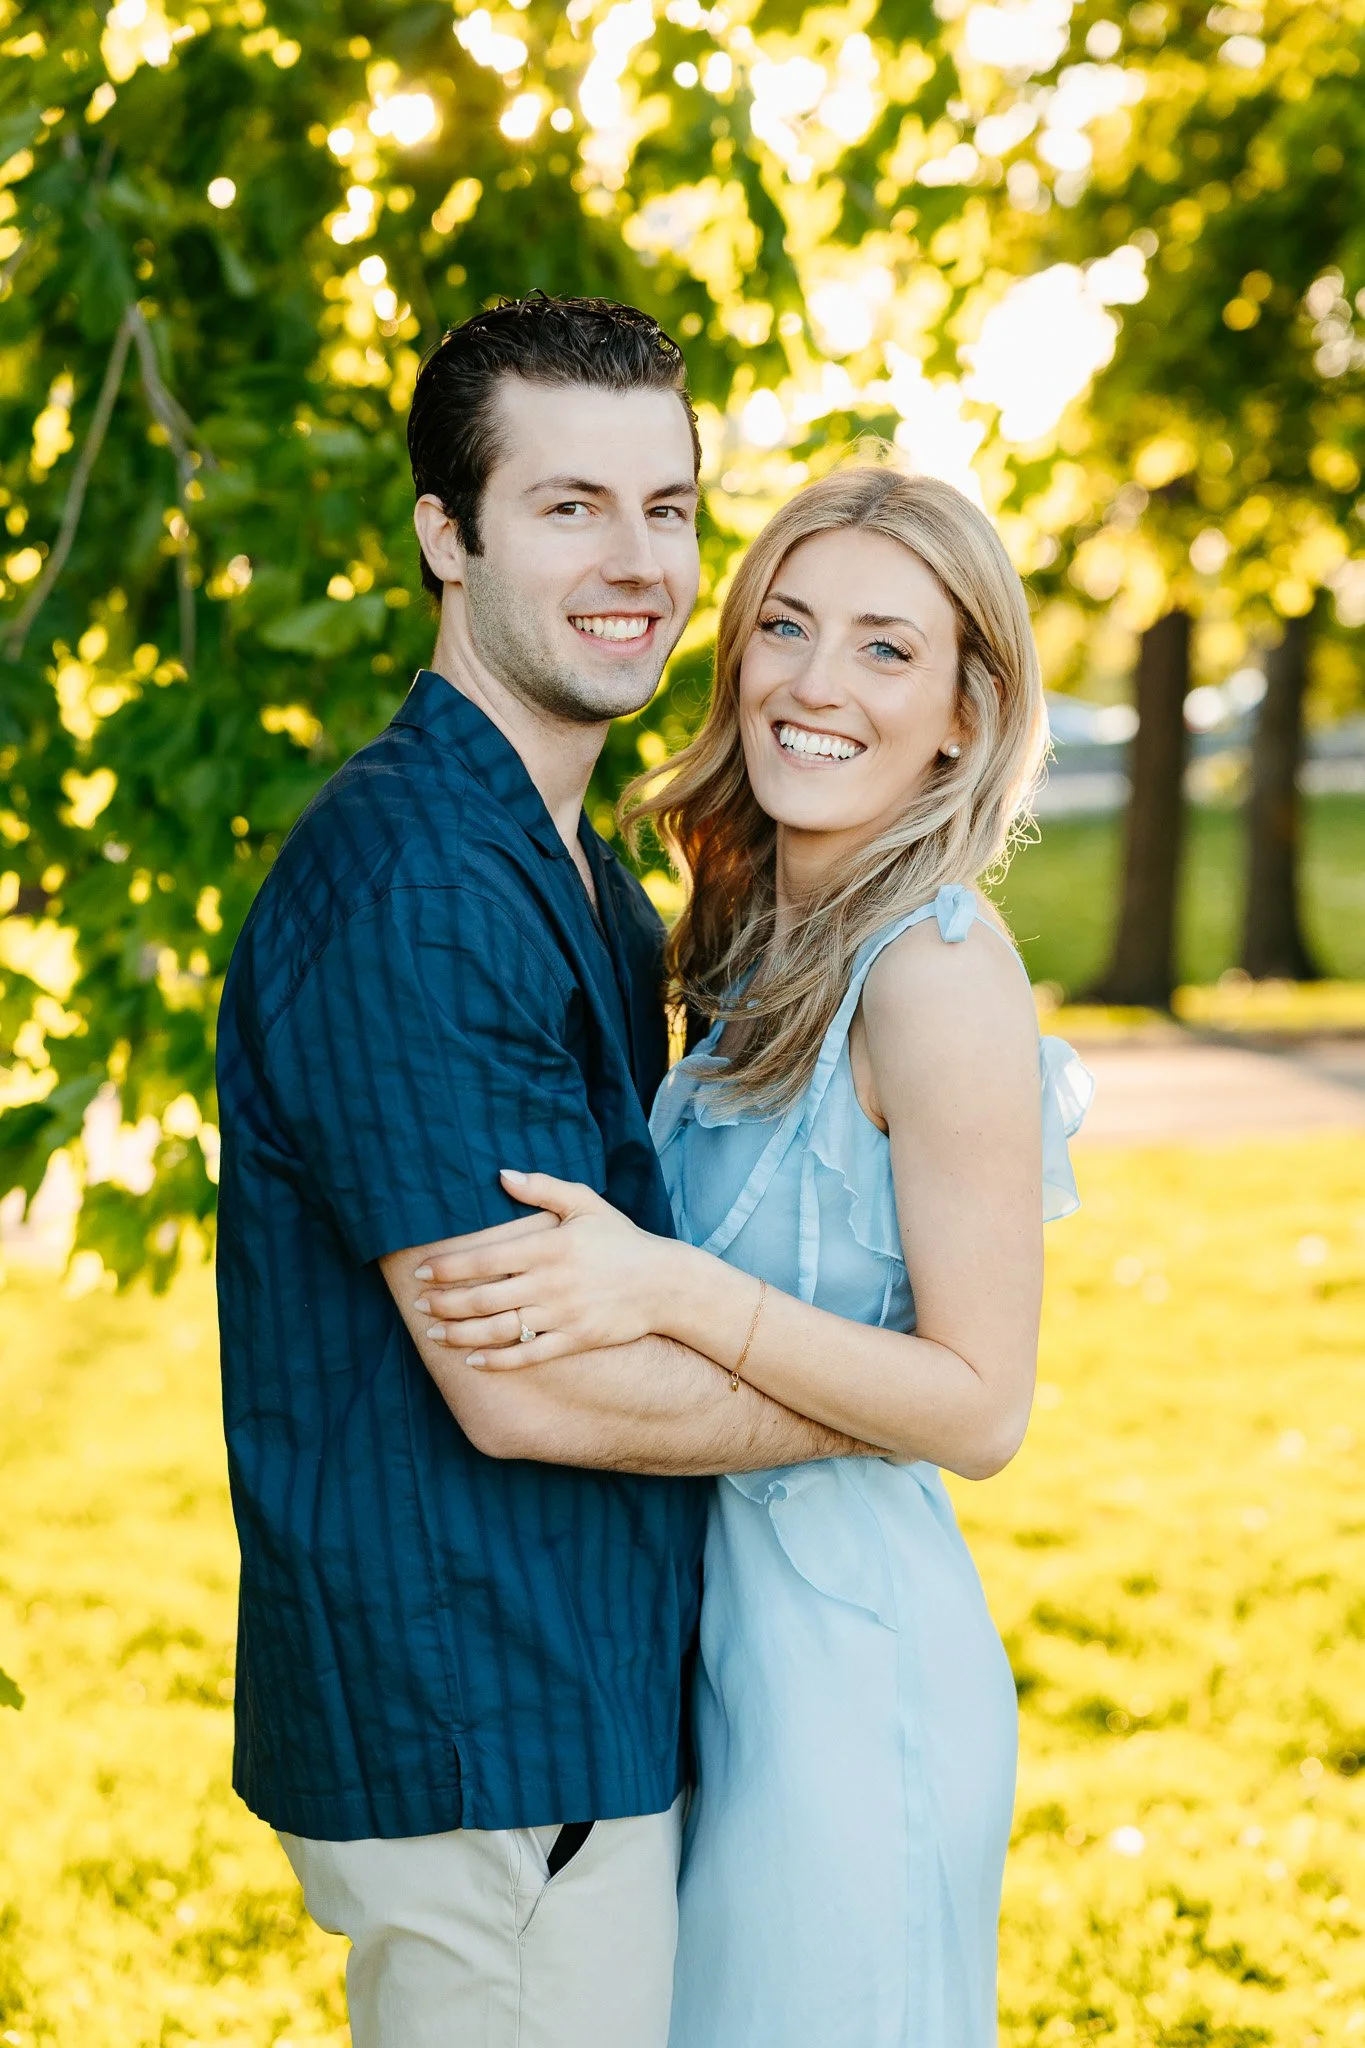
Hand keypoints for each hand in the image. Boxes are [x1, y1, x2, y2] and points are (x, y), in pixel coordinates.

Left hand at [412, 1170, 676, 1368]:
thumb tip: (501, 1174)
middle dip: (445, 1302)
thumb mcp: (585, 1203)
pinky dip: (498, 1360)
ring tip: (434, 1332)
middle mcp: (552, 1282)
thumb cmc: (620, 1239)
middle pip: (485, 1297)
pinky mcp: (575, 1340)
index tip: (422, 1271)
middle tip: (418, 1303)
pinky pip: (529, 1355)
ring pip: (501, 1329)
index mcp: (550, 1246)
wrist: (663, 1283)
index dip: (449, 1267)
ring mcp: (563, 1314)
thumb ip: (542, 1187)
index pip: (487, 1258)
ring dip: (461, 1333)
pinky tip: (472, 1360)